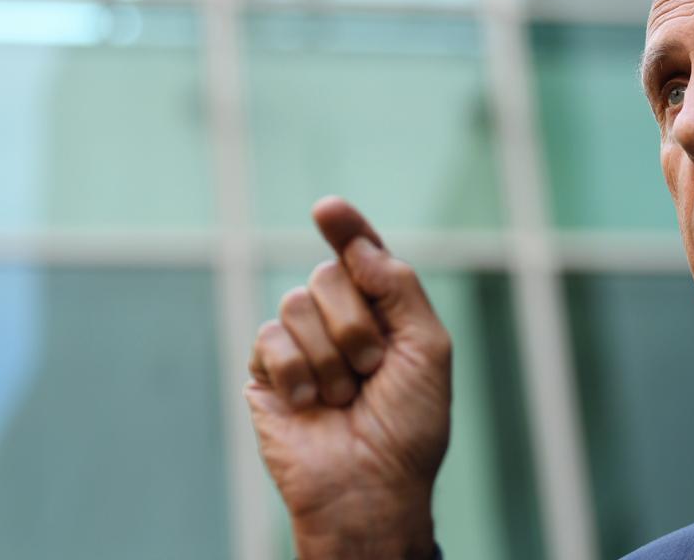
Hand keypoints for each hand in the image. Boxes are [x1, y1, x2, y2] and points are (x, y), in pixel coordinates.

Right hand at [245, 197, 451, 559]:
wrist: (371, 485)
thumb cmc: (409, 425)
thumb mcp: (427, 348)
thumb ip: (398, 286)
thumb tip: (358, 245)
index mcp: (382, 312)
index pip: (361, 256)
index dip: (346, 228)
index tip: (328, 208)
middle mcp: (338, 321)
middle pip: (328, 275)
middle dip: (356, 325)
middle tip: (372, 370)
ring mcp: (300, 345)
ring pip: (296, 304)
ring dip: (330, 357)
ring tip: (344, 396)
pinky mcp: (265, 372)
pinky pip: (268, 338)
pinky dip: (297, 371)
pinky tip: (312, 404)